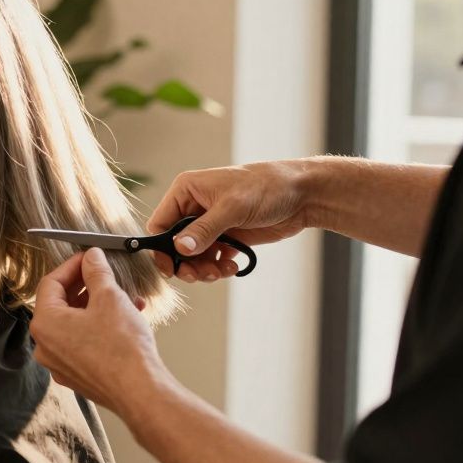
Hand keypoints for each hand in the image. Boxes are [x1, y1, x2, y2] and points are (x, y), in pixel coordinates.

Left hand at [29, 248, 171, 416]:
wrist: (140, 392)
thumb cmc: (122, 349)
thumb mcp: (110, 297)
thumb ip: (96, 272)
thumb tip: (92, 258)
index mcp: (44, 324)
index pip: (50, 283)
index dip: (72, 266)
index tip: (88, 258)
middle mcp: (46, 346)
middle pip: (61, 304)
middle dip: (88, 286)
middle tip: (105, 274)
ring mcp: (61, 364)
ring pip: (76, 323)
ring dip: (100, 306)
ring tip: (127, 297)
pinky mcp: (78, 375)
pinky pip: (84, 342)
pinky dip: (102, 327)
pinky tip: (127, 318)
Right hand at [147, 160, 312, 282]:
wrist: (303, 195)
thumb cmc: (267, 187)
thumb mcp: (232, 207)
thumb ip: (204, 229)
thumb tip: (179, 249)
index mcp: (186, 191)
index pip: (160, 224)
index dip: (161, 248)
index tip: (171, 268)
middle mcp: (193, 207)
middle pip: (174, 244)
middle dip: (186, 263)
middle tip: (200, 275)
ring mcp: (210, 223)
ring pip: (192, 255)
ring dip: (203, 269)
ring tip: (221, 272)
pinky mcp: (226, 236)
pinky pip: (211, 258)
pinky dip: (218, 267)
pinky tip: (233, 266)